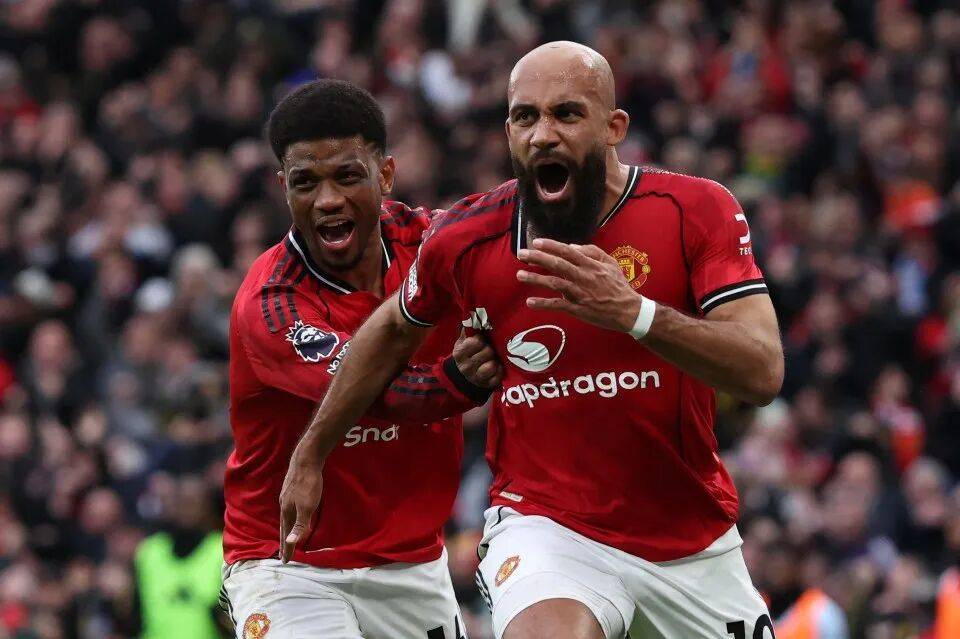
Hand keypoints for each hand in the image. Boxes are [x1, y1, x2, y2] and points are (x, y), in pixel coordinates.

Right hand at [278, 450, 323, 562]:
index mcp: (286, 511)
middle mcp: (284, 504)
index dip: (286, 548)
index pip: (285, 535)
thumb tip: (290, 543)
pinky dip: (290, 516)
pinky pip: (290, 507)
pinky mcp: (292, 488)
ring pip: (286, 517)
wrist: (306, 459)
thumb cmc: (308, 484)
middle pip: (283, 527)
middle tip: (283, 555)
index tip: (285, 562)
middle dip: (284, 541)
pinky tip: (294, 512)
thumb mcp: (307, 507)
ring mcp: (287, 495)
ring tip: (287, 536)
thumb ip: (299, 525)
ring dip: (286, 528)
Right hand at [453, 331, 503, 386]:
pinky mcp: (486, 385)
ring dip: (494, 360)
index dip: (481, 339)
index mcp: (460, 353)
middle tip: (489, 348)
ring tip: (493, 358)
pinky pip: (497, 377)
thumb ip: (468, 329)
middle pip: (487, 352)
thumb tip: (473, 314)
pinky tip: (497, 366)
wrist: (462, 374)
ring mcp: (476, 377)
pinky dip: (499, 371)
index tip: (481, 340)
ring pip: (492, 366)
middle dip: (490, 349)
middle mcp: (466, 366)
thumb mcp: (462, 341)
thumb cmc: (465, 353)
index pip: (476, 342)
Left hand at [517, 238, 640, 332]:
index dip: (551, 246)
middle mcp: (584, 277)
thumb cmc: (618, 286)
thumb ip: (592, 252)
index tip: (536, 242)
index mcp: (591, 265)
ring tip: (519, 275)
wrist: (628, 311)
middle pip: (557, 264)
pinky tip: (530, 302)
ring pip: (554, 283)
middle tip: (521, 254)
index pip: (567, 251)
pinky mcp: (578, 309)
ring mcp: (580, 293)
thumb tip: (571, 246)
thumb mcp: (610, 263)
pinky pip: (558, 305)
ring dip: (535, 279)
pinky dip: (543, 303)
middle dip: (537, 258)